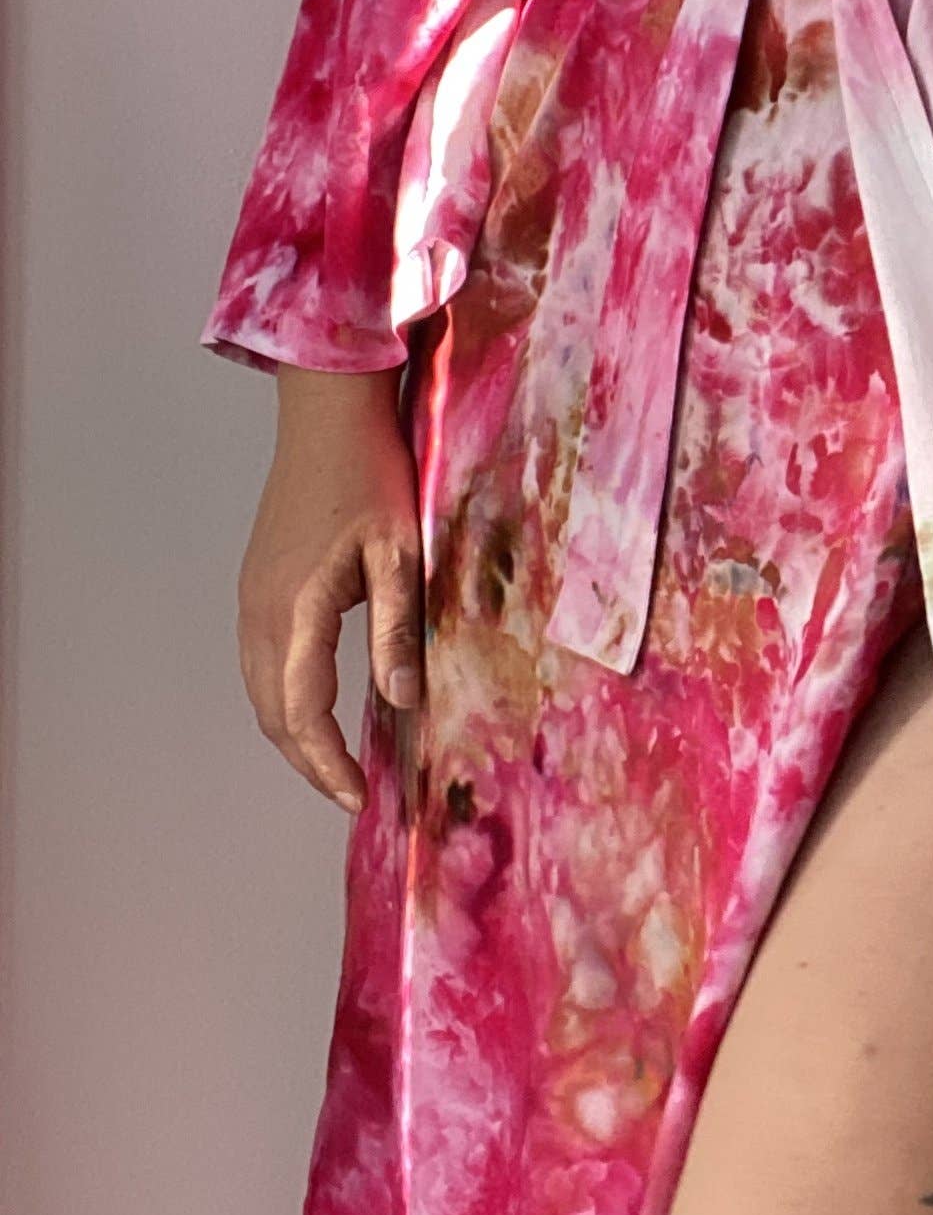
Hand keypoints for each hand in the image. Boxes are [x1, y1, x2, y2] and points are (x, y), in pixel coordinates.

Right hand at [237, 365, 421, 812]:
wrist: (325, 416)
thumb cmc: (370, 475)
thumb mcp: (399, 552)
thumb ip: (395, 628)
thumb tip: (400, 700)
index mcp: (296, 610)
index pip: (301, 713)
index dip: (327, 765)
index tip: (358, 799)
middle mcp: (260, 612)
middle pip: (272, 714)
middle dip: (309, 762)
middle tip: (352, 793)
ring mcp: (250, 599)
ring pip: (259, 692)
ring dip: (293, 735)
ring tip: (336, 765)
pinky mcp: (255, 587)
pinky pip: (258, 664)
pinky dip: (283, 701)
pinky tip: (315, 708)